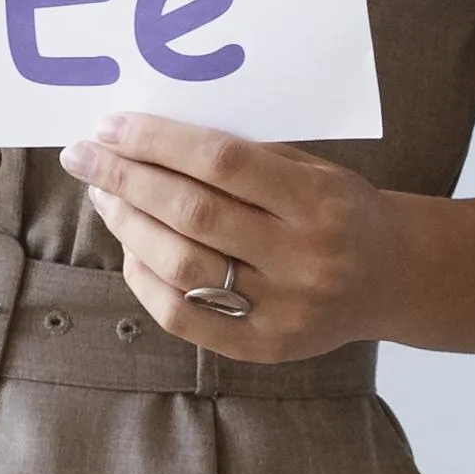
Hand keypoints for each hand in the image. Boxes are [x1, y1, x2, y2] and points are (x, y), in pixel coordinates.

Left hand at [66, 115, 414, 361]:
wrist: (393, 277)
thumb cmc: (338, 210)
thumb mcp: (312, 169)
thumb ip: (244, 157)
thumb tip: (146, 138)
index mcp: (320, 201)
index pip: (222, 162)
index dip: (157, 141)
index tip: (108, 126)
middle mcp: (304, 257)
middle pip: (193, 214)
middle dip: (125, 179)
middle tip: (82, 156)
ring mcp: (284, 309)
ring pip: (182, 266)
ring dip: (128, 226)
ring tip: (103, 196)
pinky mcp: (263, 347)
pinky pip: (184, 316)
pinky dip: (144, 279)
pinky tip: (129, 247)